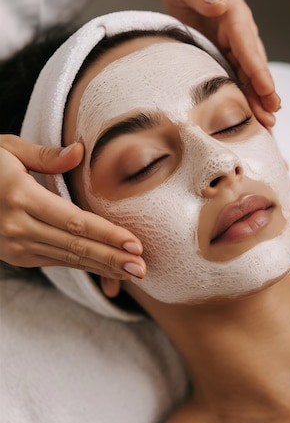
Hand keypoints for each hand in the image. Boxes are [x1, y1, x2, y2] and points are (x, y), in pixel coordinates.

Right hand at [0, 136, 144, 292]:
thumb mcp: (6, 149)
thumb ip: (45, 155)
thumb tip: (80, 151)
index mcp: (20, 197)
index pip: (73, 220)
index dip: (106, 234)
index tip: (134, 244)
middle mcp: (17, 226)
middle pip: (75, 245)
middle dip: (111, 258)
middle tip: (143, 268)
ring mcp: (15, 245)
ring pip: (67, 259)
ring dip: (102, 267)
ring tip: (133, 273)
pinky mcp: (16, 255)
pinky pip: (56, 261)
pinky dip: (83, 266)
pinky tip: (106, 269)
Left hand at [161, 0, 280, 126]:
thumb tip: (219, 5)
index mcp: (234, 14)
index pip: (247, 44)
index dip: (257, 68)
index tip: (266, 89)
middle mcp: (240, 31)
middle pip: (253, 64)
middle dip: (263, 91)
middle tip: (272, 115)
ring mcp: (234, 44)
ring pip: (248, 75)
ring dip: (258, 99)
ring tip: (268, 124)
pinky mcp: (226, 53)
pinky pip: (237, 76)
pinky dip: (245, 95)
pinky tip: (251, 115)